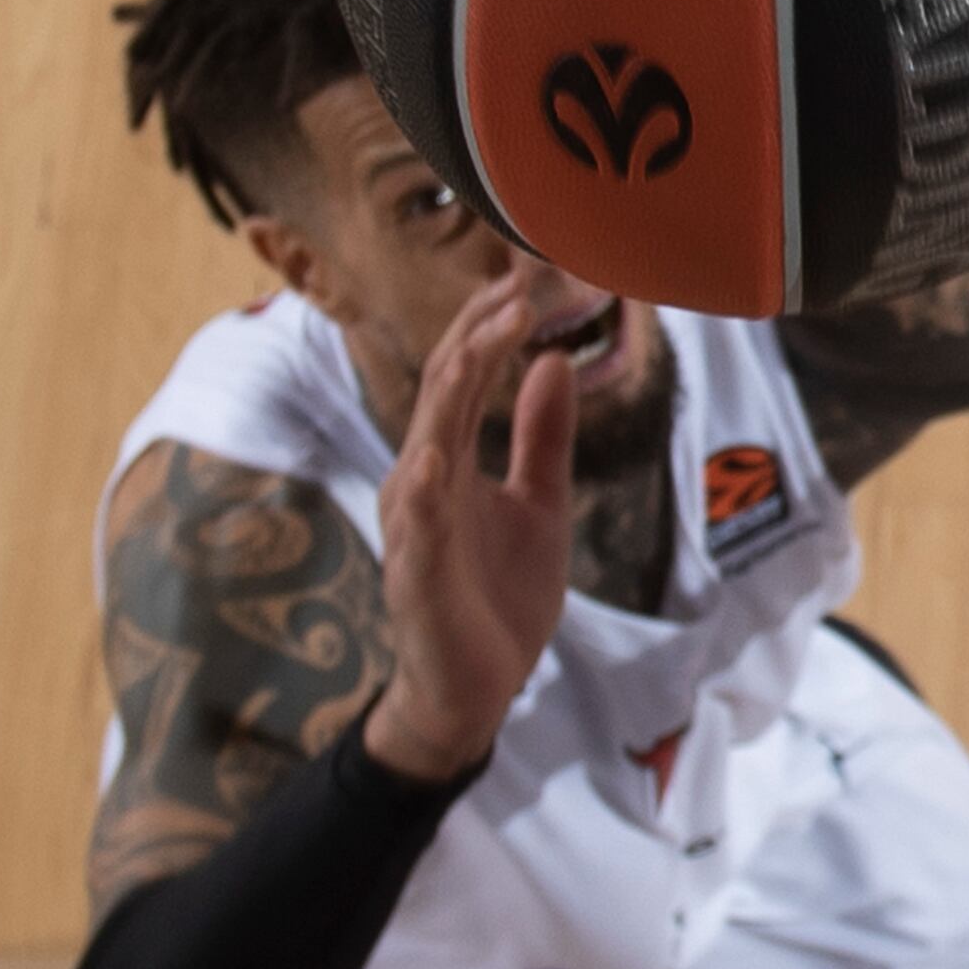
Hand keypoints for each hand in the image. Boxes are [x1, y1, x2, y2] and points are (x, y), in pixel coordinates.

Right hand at [360, 273, 578, 780]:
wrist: (477, 688)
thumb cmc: (498, 596)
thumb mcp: (539, 504)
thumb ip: (542, 436)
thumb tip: (553, 360)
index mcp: (448, 460)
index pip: (459, 376)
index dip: (489, 328)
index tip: (526, 281)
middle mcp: (422, 481)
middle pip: (440, 393)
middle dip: (476, 338)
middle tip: (516, 289)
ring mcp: (414, 527)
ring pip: (426, 441)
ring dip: (454, 389)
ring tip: (486, 338)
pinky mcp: (416, 575)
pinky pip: (417, 526)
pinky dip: (424, 490)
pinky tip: (436, 456)